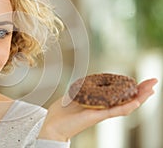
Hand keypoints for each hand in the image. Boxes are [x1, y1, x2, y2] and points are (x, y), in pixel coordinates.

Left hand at [38, 78, 157, 141]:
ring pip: (124, 106)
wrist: (52, 124)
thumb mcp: (73, 96)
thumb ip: (81, 90)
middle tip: (153, 82)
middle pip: (126, 99)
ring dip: (139, 97)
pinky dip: (125, 107)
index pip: (118, 95)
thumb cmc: (61, 112)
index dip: (130, 88)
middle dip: (140, 90)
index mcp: (98, 102)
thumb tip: (83, 83)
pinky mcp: (96, 117)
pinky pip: (113, 112)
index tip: (140, 81)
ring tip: (151, 90)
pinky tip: (136, 102)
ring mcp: (101, 113)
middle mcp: (102, 108)